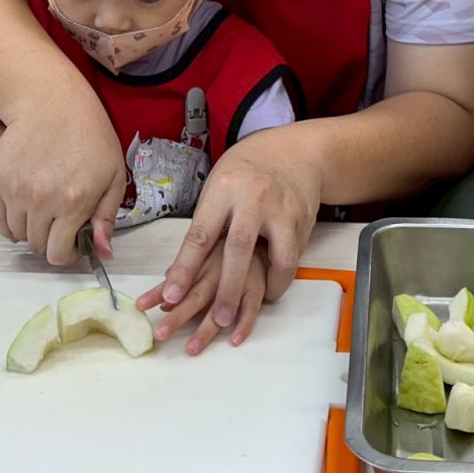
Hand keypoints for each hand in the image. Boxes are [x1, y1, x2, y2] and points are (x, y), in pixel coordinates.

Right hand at [0, 98, 126, 264]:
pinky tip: (26, 202)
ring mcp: (14, 191)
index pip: (58, 254)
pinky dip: (11, 218)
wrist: (52, 104)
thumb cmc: (89, 137)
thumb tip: (102, 253)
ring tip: (44, 208)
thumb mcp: (113, 175)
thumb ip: (106, 217)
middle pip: (37, 246)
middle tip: (60, 221)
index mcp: (74, 202)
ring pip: (17, 234)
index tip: (72, 243)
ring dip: (31, 229)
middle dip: (51, 240)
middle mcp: (41, 200)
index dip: (67, 254)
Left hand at [138, 239, 267, 354]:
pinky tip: (233, 340)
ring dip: (207, 327)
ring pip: (222, 305)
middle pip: (197, 294)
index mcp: (201, 259)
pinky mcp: (257, 286)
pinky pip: (252, 308)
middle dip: (179, 315)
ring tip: (192, 347)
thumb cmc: (229, 244)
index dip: (159, 292)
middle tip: (161, 334)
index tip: (142, 306)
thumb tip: (163, 297)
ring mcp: (239, 279)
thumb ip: (182, 273)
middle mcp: (218, 269)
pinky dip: (244, 324)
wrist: (264, 231)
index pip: (176, 279)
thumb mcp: (203, 251)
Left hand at [158, 127, 323, 326]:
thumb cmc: (244, 174)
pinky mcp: (303, 220)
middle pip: (238, 249)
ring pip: (278, 256)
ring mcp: (282, 209)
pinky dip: (283, 276)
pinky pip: (294, 257)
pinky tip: (273, 285)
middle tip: (217, 320)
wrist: (292, 152)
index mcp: (223, 190)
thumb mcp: (216, 189)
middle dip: (227, 288)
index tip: (170, 297)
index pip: (200, 235)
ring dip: (269, 286)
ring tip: (254, 307)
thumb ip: (205, 226)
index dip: (184, 268)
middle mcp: (253, 199)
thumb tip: (176, 272)